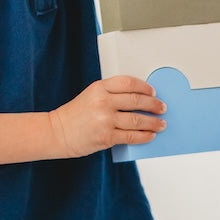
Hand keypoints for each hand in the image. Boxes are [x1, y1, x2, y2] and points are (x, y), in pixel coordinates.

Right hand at [49, 76, 165, 156]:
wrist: (57, 132)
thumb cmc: (75, 115)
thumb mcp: (90, 96)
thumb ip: (111, 95)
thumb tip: (139, 100)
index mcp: (99, 87)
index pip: (128, 83)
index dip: (144, 87)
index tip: (153, 92)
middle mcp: (103, 102)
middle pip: (137, 100)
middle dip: (154, 105)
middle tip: (162, 108)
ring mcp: (105, 120)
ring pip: (137, 120)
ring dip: (153, 122)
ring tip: (161, 124)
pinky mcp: (106, 137)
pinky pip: (132, 136)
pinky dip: (144, 136)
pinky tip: (150, 135)